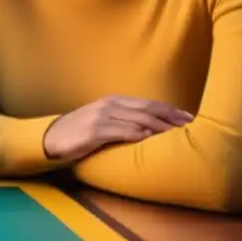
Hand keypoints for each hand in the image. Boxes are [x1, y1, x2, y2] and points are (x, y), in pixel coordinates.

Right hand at [43, 95, 193, 161]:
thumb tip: (151, 129)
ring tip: (178, 135)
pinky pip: (122, 132)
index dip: (170, 109)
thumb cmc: (79, 132)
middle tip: (190, 126)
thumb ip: (124, 120)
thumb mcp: (102, 121)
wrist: (51, 138)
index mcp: (113, 101)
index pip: (148, 103)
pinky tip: (151, 139)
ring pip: (139, 119)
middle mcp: (109, 105)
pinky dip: (139, 135)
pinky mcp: (95, 131)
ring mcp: (102, 117)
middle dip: (171, 117)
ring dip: (160, 127)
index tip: (189, 118)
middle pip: (147, 109)